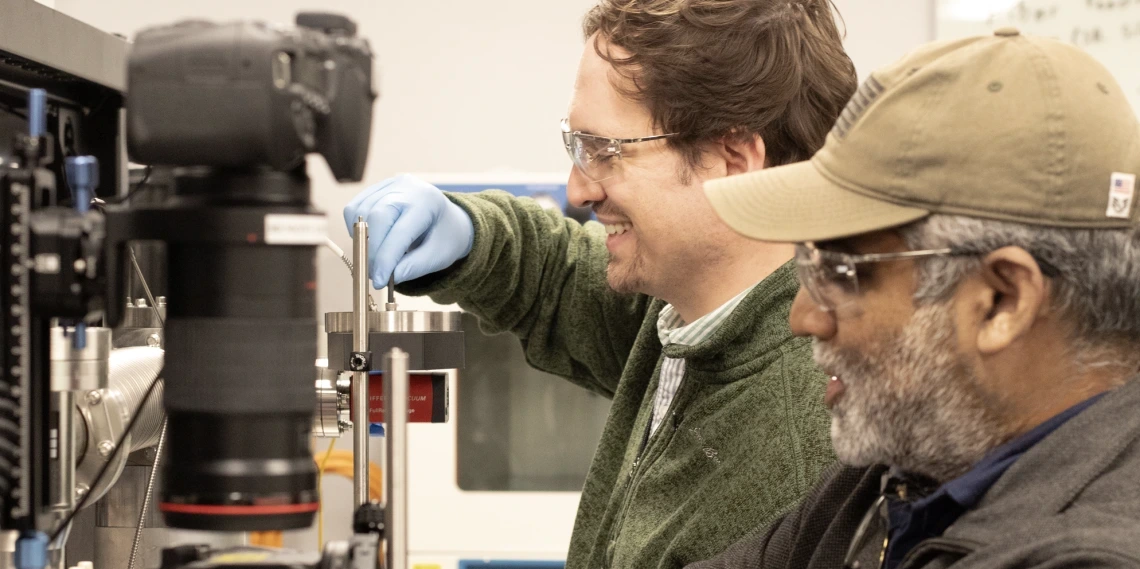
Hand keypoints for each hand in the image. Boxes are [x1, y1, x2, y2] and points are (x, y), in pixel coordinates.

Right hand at [343, 174, 473, 287]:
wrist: (446, 218)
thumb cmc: (444, 236)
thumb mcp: (438, 256)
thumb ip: (414, 267)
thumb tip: (389, 278)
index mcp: (427, 202)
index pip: (400, 232)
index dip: (386, 258)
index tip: (379, 281)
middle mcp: (406, 187)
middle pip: (377, 217)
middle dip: (372, 251)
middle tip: (374, 275)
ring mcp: (388, 185)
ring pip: (360, 213)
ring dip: (362, 242)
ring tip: (376, 259)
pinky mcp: (375, 189)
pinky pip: (354, 209)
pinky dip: (357, 230)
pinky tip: (371, 241)